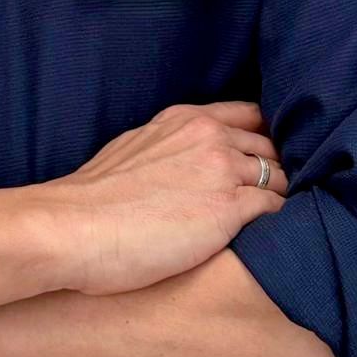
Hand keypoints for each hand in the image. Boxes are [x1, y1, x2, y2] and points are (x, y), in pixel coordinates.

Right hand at [36, 100, 288, 296]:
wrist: (73, 228)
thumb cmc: (92, 200)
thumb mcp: (133, 148)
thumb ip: (168, 146)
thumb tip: (182, 165)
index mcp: (186, 119)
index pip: (251, 115)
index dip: (265, 140)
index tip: (267, 163)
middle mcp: (210, 136)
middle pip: (272, 148)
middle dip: (279, 172)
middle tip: (277, 201)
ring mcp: (222, 171)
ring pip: (282, 179)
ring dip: (282, 200)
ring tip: (277, 224)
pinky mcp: (229, 209)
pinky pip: (276, 210)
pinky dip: (278, 223)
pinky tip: (269, 241)